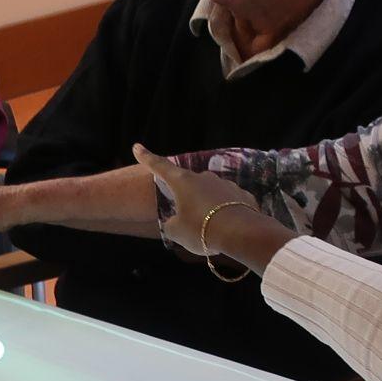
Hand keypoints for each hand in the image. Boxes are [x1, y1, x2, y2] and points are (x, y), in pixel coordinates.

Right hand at [129, 145, 255, 255]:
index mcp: (183, 182)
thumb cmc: (201, 229)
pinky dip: (226, 212)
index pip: (160, 167)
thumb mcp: (177, 232)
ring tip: (210, 227)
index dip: (147, 158)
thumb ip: (172, 224)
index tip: (137, 147)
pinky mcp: (244, 196)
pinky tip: (227, 227)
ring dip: (207, 206)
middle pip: (189, 183)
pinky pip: (229, 203)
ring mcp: (226, 185)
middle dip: (186, 197)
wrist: (241, 233)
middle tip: (188, 218)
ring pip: (211, 193)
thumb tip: (176, 221)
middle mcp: (205, 178)